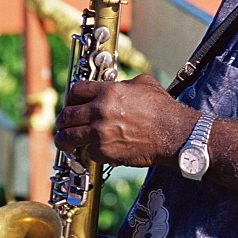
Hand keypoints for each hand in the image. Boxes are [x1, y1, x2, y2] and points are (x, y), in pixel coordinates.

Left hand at [53, 73, 196, 167]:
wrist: (174, 134)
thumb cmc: (164, 109)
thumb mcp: (144, 84)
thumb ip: (124, 84)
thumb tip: (116, 86)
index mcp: (108, 92)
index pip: (75, 91)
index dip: (70, 97)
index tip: (71, 103)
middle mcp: (100, 111)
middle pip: (67, 115)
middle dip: (62, 120)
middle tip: (63, 124)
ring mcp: (100, 133)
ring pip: (68, 137)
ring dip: (64, 140)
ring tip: (65, 142)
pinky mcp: (105, 152)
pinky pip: (88, 153)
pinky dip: (91, 153)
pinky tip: (97, 151)